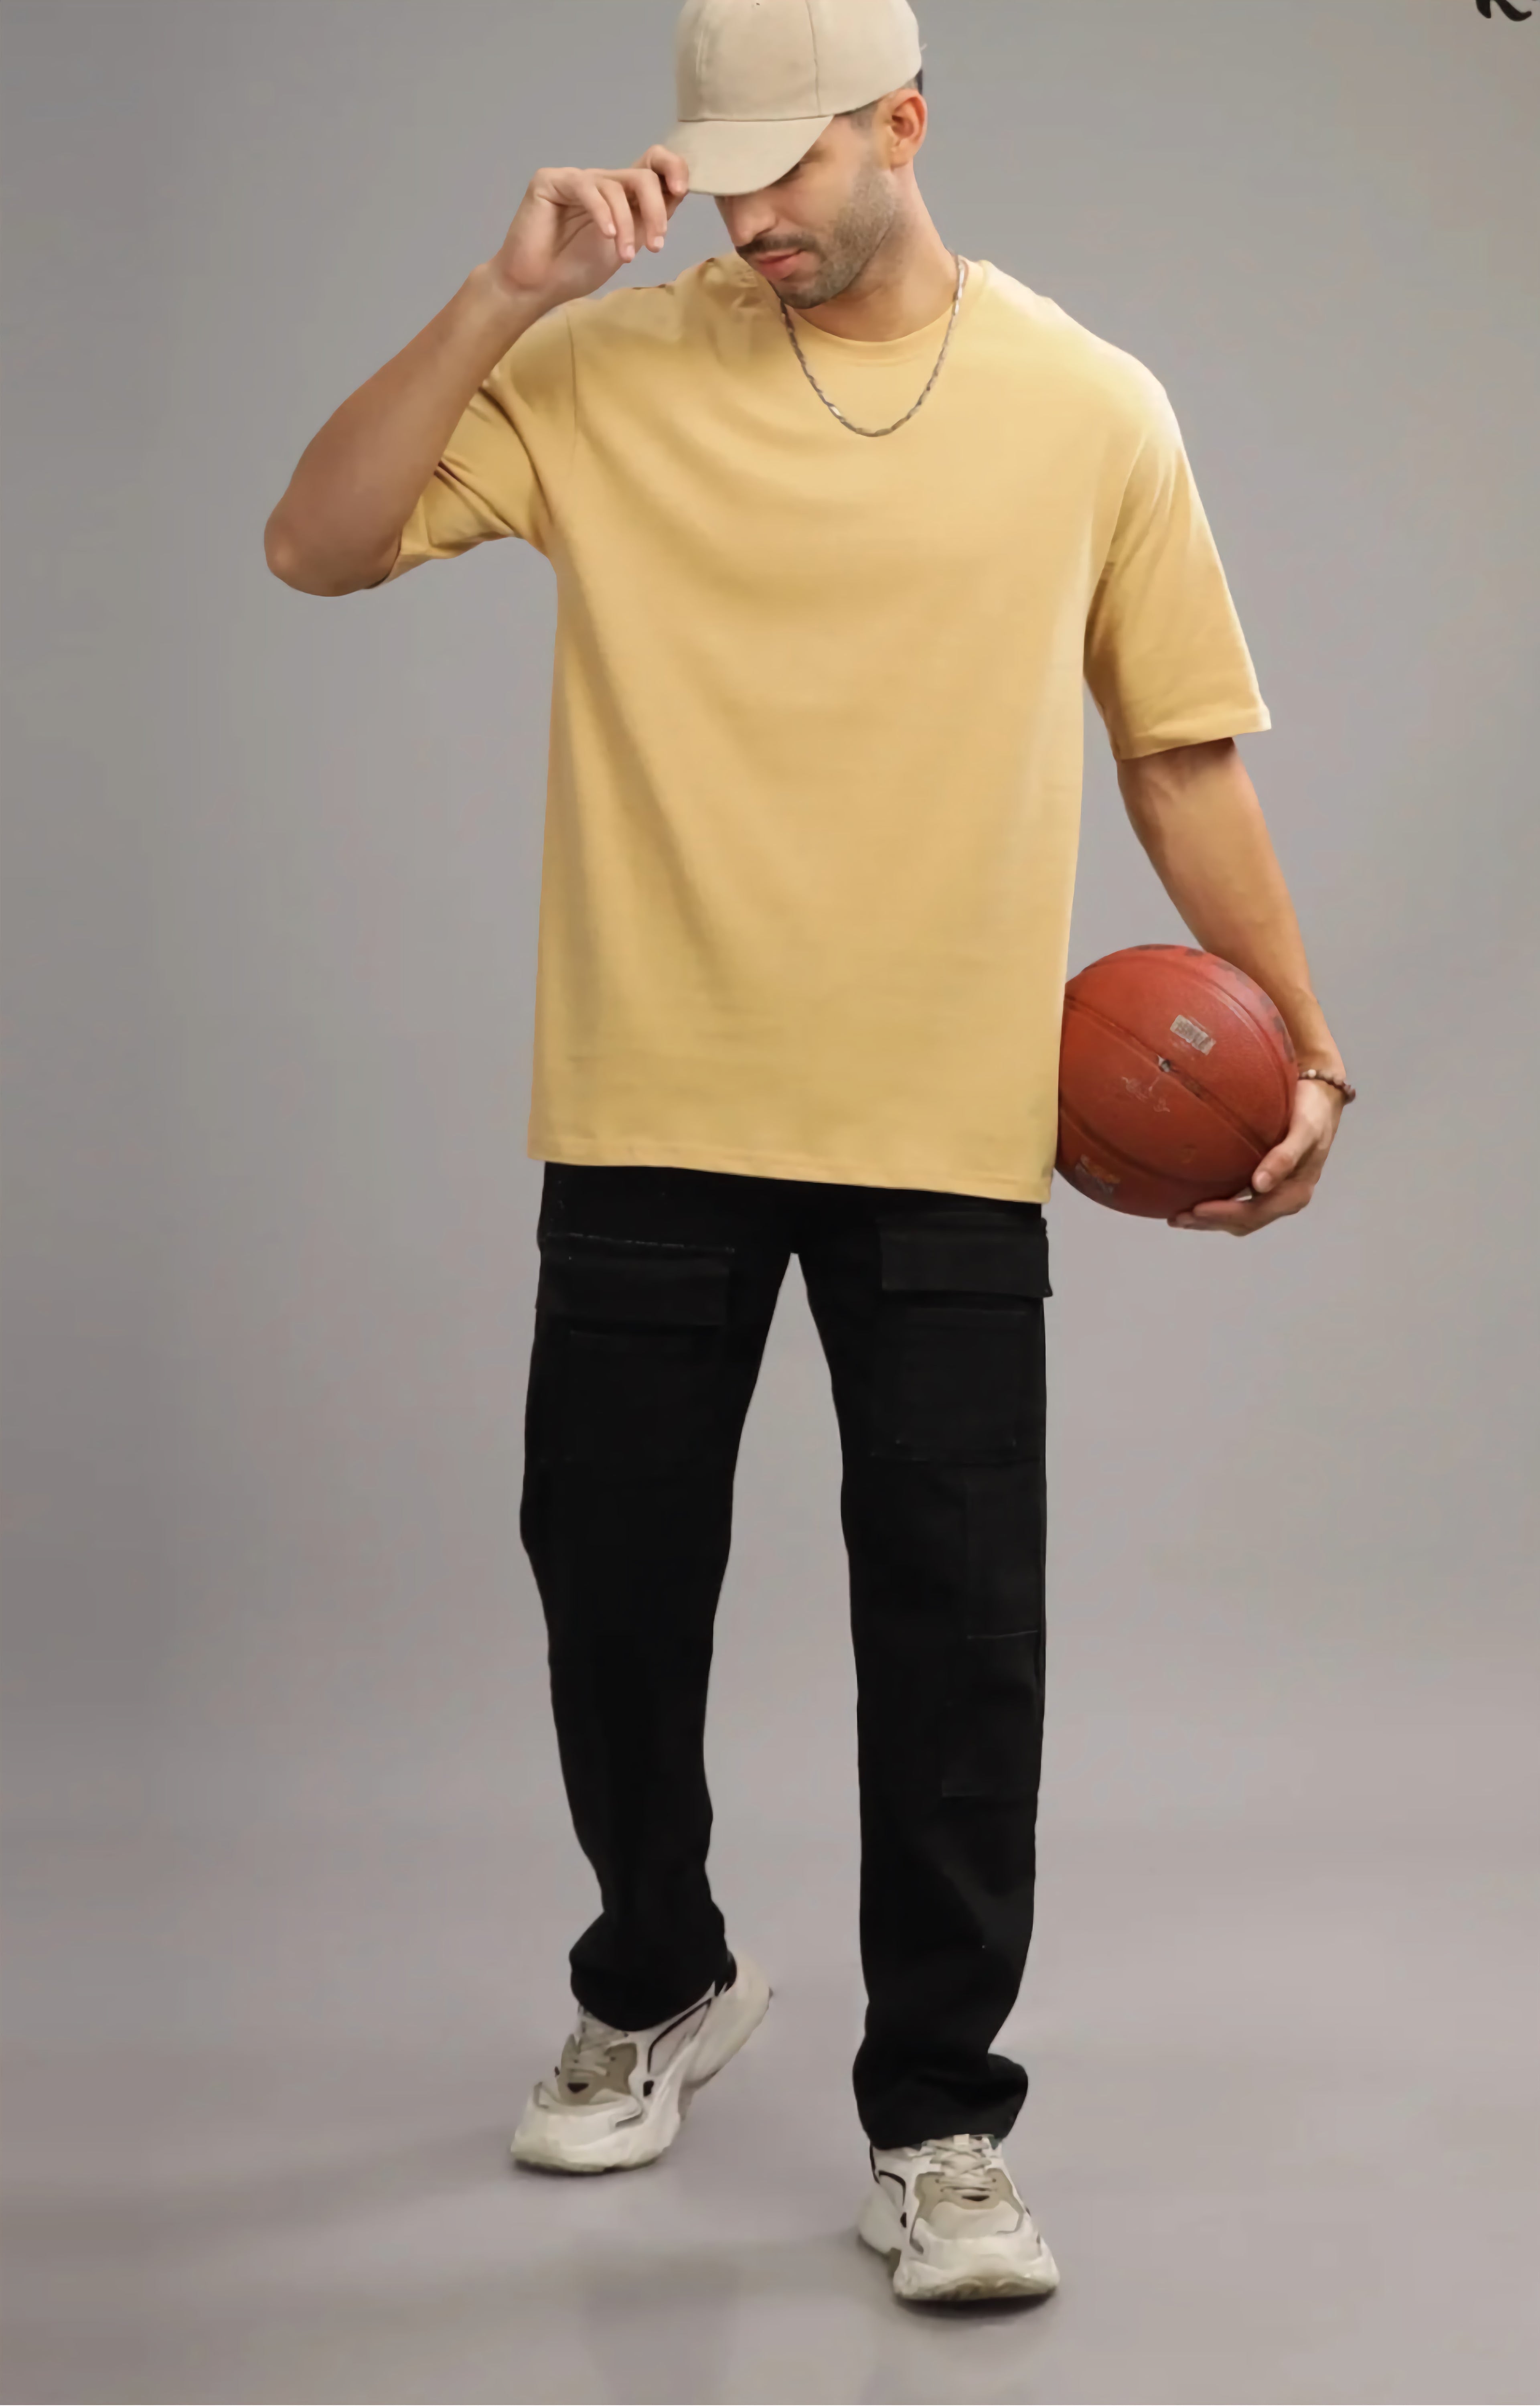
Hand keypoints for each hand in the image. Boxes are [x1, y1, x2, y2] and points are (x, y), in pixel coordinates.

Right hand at [485, 147, 690, 308]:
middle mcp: (600, 182)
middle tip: (656, 245)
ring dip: (627, 225)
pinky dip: (602, 214)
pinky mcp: (551, 181)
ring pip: (617, 186)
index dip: (672, 167)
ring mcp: (576, 179)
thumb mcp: (627, 244)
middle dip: (656, 210)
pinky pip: (587, 189)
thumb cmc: (576, 268)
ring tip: (624, 257)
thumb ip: (649, 218)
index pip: (652, 164)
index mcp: (620, 195)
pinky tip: (606, 236)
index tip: (682, 190)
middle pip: (641, 175)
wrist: (537, 286)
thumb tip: (678, 192)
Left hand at [1169, 1075, 1344, 1234]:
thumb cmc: (1312, 1113)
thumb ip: (1285, 1157)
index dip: (1224, 1215)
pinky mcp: (1263, 1184)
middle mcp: (1283, 1198)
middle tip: (1177, 1218)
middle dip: (1210, 1222)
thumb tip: (1260, 1185)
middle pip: (1243, 1221)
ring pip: (1238, 1216)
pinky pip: (1238, 1201)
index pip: (1254, 1214)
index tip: (1196, 1209)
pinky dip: (1216, 1205)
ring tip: (1178, 1217)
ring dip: (1209, 1219)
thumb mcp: (1304, 1132)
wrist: (1321, 1097)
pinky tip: (1194, 1199)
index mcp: (1294, 1193)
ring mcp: (1273, 1192)